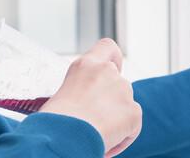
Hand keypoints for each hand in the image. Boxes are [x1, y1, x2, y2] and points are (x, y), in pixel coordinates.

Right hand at [39, 38, 141, 156]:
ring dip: (115, 118)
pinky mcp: (134, 111)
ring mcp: (123, 89)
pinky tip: (104, 142)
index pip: (107, 46)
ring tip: (95, 133)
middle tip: (95, 117)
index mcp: (86, 64)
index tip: (115, 67)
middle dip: (111, 100)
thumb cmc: (55, 117)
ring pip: (125, 105)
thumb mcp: (65, 91)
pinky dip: (121, 137)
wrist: (62, 134)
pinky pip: (132, 127)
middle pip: (118, 83)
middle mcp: (107, 71)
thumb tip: (90, 103)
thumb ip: (84, 87)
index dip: (115, 57)